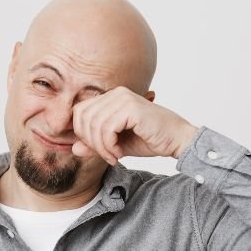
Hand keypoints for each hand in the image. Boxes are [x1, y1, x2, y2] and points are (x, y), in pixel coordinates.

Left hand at [70, 86, 198, 165]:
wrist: (177, 140)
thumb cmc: (150, 139)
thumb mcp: (117, 144)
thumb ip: (96, 144)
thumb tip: (74, 148)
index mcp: (111, 97)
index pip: (80, 111)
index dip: (82, 134)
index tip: (99, 151)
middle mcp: (116, 93)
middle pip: (83, 117)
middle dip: (90, 142)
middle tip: (107, 156)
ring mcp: (124, 98)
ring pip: (94, 124)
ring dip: (101, 147)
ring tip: (114, 157)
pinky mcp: (131, 108)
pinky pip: (107, 128)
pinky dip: (109, 146)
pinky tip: (120, 153)